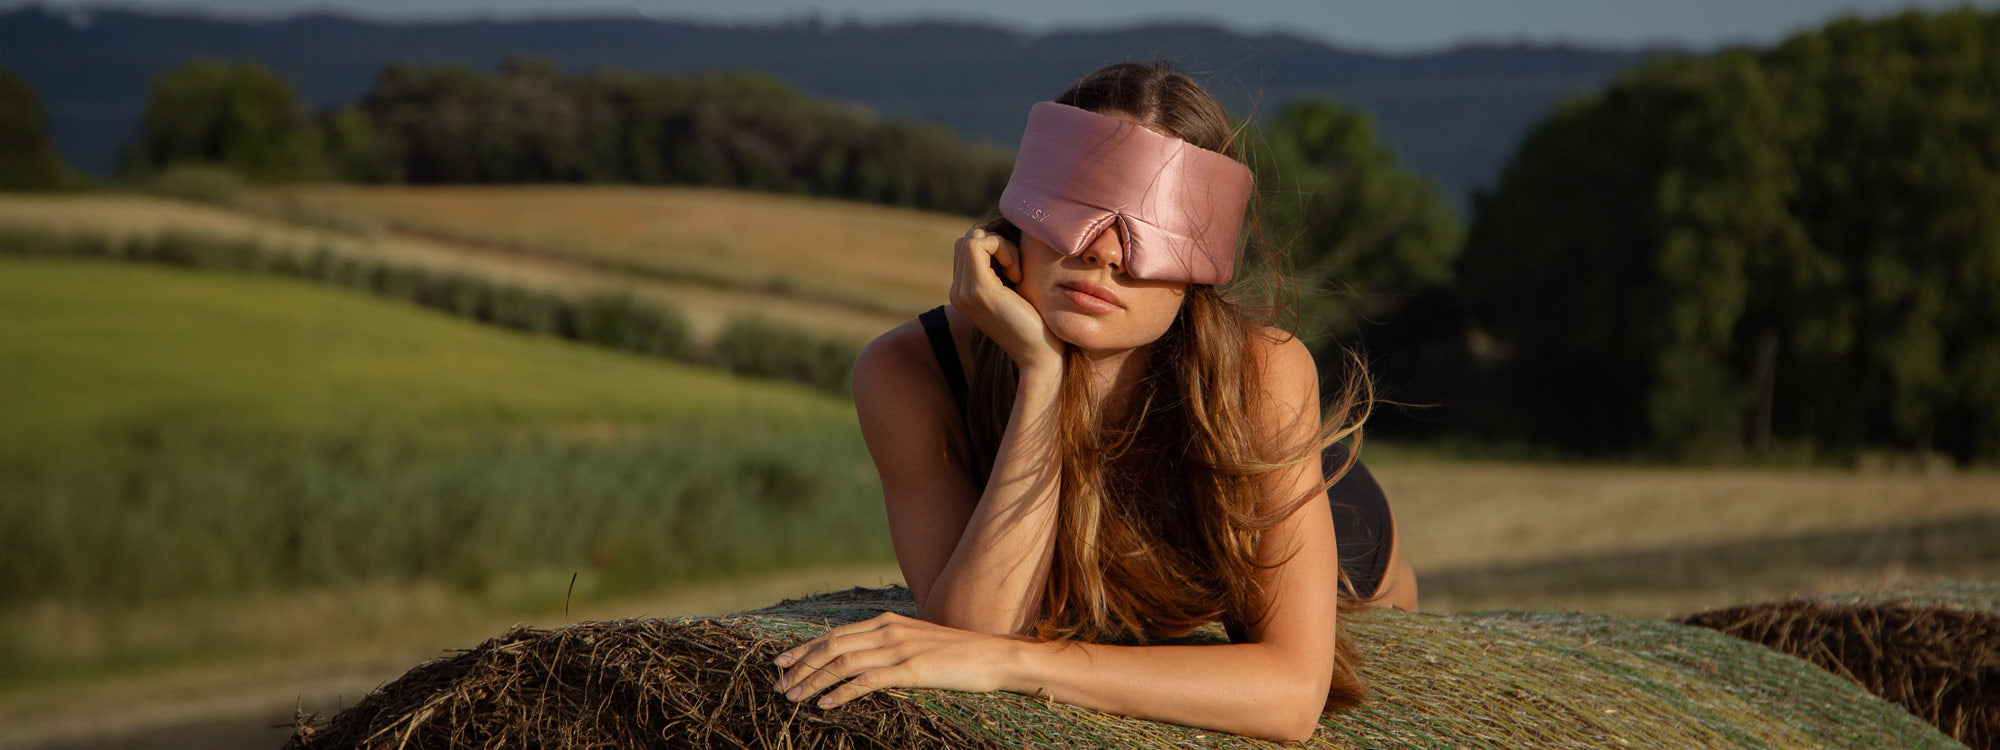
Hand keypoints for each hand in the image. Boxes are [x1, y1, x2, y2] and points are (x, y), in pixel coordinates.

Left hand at [772, 612, 1021, 707]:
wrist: (995, 656)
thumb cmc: (958, 655)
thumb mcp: (918, 643)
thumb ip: (891, 646)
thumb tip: (866, 660)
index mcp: (888, 621)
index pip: (836, 633)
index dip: (806, 648)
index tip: (783, 661)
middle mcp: (888, 630)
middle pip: (832, 645)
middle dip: (802, 665)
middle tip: (780, 684)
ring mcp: (899, 648)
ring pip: (844, 661)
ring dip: (814, 680)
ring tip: (794, 697)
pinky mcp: (911, 669)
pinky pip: (868, 680)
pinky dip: (842, 692)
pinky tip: (826, 704)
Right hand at [949, 227, 1062, 372]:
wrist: (1039, 355)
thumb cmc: (1035, 322)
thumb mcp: (1011, 290)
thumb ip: (998, 269)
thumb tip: (998, 236)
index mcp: (962, 293)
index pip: (967, 248)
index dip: (994, 249)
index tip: (1016, 272)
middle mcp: (957, 292)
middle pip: (966, 240)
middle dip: (996, 244)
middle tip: (1016, 271)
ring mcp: (963, 291)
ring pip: (971, 239)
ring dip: (1001, 246)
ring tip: (1017, 273)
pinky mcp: (977, 289)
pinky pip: (978, 245)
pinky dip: (1003, 249)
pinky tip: (1017, 275)